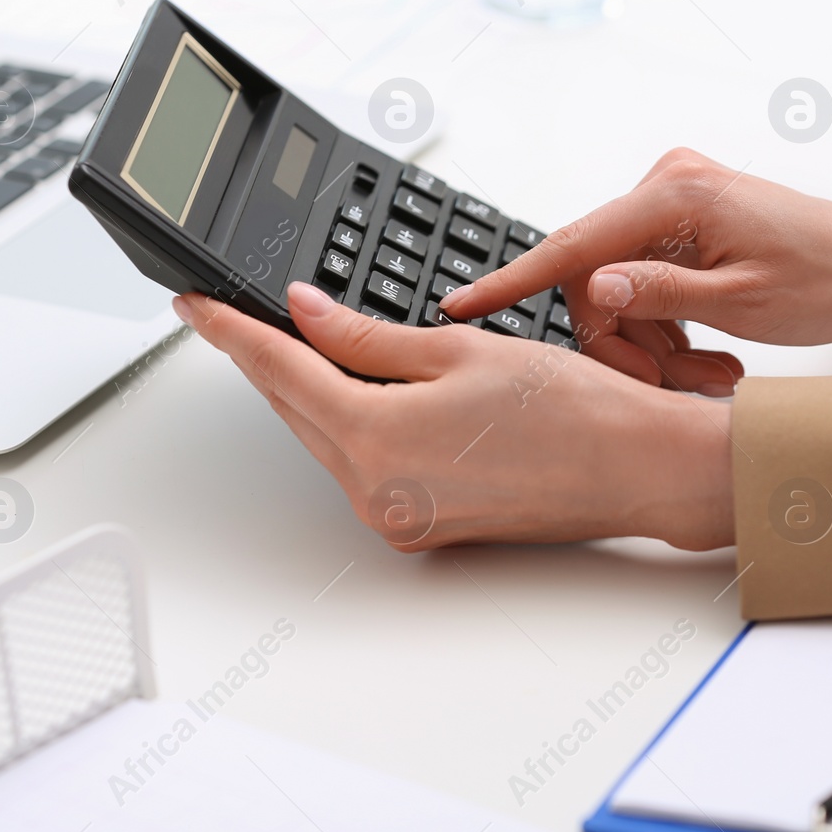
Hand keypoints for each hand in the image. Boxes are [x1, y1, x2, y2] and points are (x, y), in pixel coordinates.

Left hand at [174, 283, 734, 550]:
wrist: (636, 469)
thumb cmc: (571, 408)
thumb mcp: (457, 350)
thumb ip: (365, 338)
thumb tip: (304, 315)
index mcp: (375, 440)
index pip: (279, 371)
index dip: (231, 330)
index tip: (195, 305)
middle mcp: (375, 491)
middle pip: (296, 409)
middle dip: (265, 358)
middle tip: (237, 313)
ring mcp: (398, 516)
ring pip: (327, 438)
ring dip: (309, 392)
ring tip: (298, 341)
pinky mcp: (423, 526)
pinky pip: (363, 466)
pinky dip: (352, 425)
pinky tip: (361, 391)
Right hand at [442, 148, 831, 385]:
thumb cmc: (830, 280)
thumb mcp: (744, 301)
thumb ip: (661, 293)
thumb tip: (592, 288)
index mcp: (679, 194)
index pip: (574, 244)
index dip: (513, 281)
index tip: (461, 305)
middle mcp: (670, 186)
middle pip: (596, 278)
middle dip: (624, 343)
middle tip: (673, 386)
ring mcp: (677, 202)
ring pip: (621, 288)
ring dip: (653, 343)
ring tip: (709, 377)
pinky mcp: (688, 223)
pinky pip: (648, 282)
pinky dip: (668, 326)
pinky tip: (707, 355)